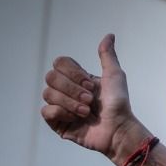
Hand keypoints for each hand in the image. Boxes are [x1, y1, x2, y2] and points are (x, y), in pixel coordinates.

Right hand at [40, 34, 152, 165]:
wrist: (119, 130)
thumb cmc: (119, 104)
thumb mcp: (115, 76)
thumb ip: (107, 56)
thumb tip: (110, 35)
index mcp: (76, 78)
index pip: (59, 63)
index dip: (73, 73)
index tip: (91, 85)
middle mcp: (66, 90)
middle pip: (51, 77)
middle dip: (72, 89)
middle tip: (90, 100)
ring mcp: (60, 106)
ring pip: (48, 94)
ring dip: (70, 102)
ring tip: (86, 112)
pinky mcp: (57, 122)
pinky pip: (47, 111)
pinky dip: (63, 113)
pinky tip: (77, 119)